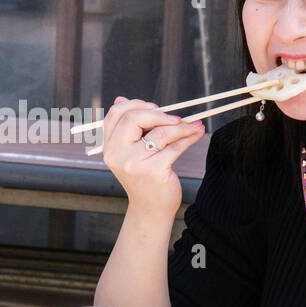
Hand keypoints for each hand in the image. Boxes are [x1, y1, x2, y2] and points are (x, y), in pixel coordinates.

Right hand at [99, 97, 204, 216]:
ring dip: (181, 125)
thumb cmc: (144, 176)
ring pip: (159, 132)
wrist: (150, 209)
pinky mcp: (153, 171)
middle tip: (175, 118)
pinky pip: (174, 146)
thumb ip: (128, 127)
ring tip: (194, 124)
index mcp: (109, 146)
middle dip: (158, 113)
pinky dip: (188, 137)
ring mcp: (134, 163)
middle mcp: (117, 154)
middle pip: (133, 118)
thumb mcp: (131, 151)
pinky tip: (196, 133)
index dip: (136, 105)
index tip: (155, 109)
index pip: (116, 114)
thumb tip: (121, 97)